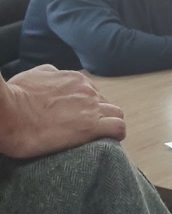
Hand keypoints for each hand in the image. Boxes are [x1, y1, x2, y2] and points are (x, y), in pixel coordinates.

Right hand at [1, 66, 124, 158]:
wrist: (7, 113)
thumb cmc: (13, 97)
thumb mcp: (32, 75)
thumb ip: (49, 73)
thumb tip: (55, 73)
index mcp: (75, 79)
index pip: (94, 93)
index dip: (90, 107)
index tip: (80, 118)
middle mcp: (87, 91)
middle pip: (107, 104)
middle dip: (101, 116)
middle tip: (87, 129)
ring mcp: (91, 108)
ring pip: (117, 114)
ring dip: (110, 124)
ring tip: (98, 137)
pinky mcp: (92, 127)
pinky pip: (119, 128)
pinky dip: (116, 134)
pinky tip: (107, 140)